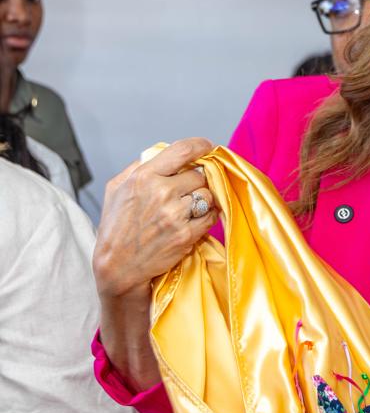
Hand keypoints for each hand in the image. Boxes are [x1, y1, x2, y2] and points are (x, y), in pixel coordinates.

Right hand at [93, 138, 215, 298]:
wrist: (117, 266)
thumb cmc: (115, 227)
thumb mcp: (116, 189)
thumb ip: (138, 167)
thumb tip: (161, 152)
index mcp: (144, 177)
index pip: (182, 150)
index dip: (200, 145)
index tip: (207, 147)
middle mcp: (161, 193)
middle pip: (200, 175)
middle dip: (196, 181)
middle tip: (186, 191)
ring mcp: (176, 215)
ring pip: (208, 195)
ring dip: (202, 200)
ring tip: (187, 208)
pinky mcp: (187, 235)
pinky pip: (211, 216)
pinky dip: (206, 217)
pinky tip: (192, 221)